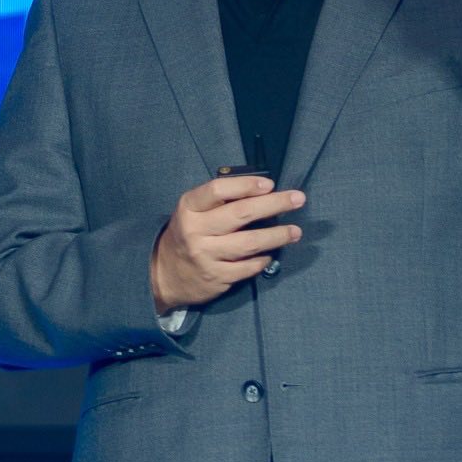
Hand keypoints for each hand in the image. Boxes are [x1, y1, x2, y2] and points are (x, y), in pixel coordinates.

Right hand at [151, 174, 304, 314]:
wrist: (163, 275)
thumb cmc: (187, 234)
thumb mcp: (193, 212)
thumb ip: (219, 200)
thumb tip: (262, 189)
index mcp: (189, 207)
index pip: (218, 190)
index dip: (246, 185)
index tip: (270, 184)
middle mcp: (195, 231)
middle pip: (240, 214)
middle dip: (274, 205)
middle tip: (298, 199)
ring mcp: (205, 256)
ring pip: (248, 243)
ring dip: (276, 235)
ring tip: (295, 231)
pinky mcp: (215, 278)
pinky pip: (247, 267)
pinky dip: (263, 259)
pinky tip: (272, 252)